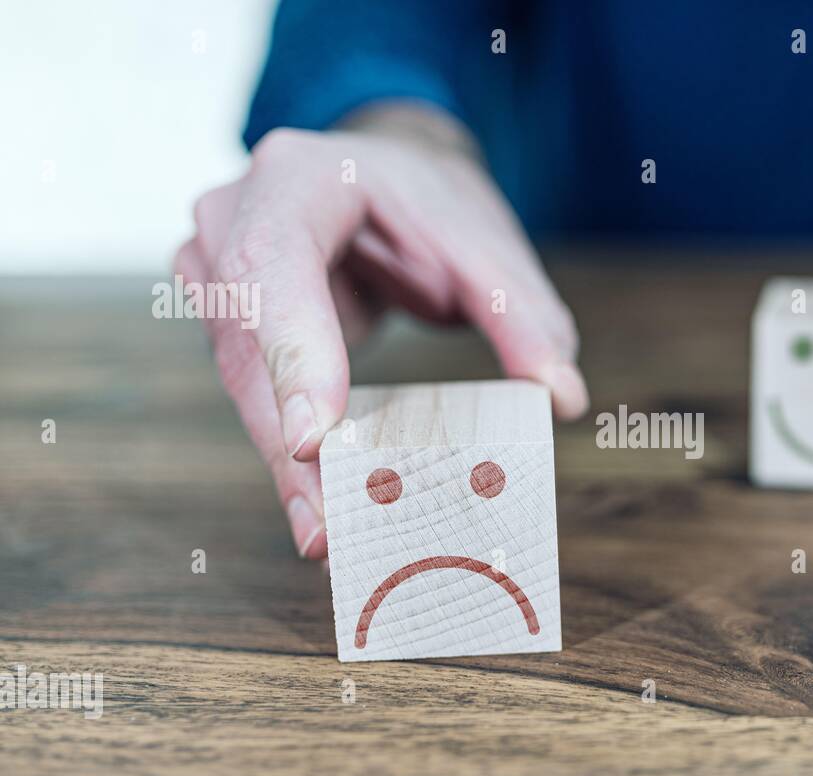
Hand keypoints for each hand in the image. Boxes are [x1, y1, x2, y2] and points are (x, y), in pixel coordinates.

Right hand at [173, 106, 587, 558]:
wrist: (385, 173)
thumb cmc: (430, 200)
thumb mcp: (486, 243)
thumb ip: (525, 316)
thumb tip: (565, 397)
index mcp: (299, 177)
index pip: (275, 266)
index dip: (293, 353)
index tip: (313, 438)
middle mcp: (235, 218)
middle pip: (249, 342)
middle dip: (286, 441)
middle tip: (327, 525)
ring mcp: (217, 270)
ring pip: (242, 380)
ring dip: (283, 463)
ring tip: (326, 534)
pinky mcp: (229, 322)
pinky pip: (255, 393)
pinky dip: (289, 451)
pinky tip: (319, 509)